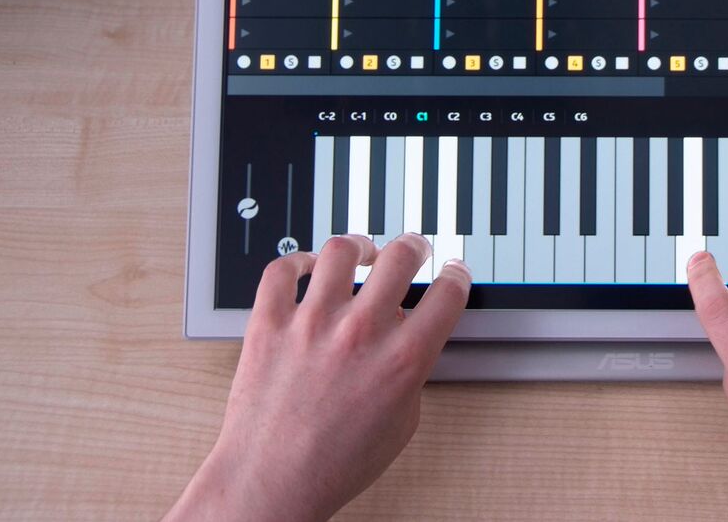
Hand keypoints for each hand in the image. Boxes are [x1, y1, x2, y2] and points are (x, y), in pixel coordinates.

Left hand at [165, 233, 470, 521]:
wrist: (271, 483)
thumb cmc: (333, 466)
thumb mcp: (401, 423)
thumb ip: (410, 374)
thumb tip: (408, 344)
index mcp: (402, 359)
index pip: (448, 293)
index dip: (458, 276)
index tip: (453, 273)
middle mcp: (360, 333)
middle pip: (401, 256)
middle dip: (415, 247)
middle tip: (413, 249)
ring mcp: (312, 323)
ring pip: (342, 251)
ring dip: (360, 245)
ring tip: (361, 250)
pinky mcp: (269, 324)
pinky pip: (282, 270)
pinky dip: (298, 260)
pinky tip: (308, 267)